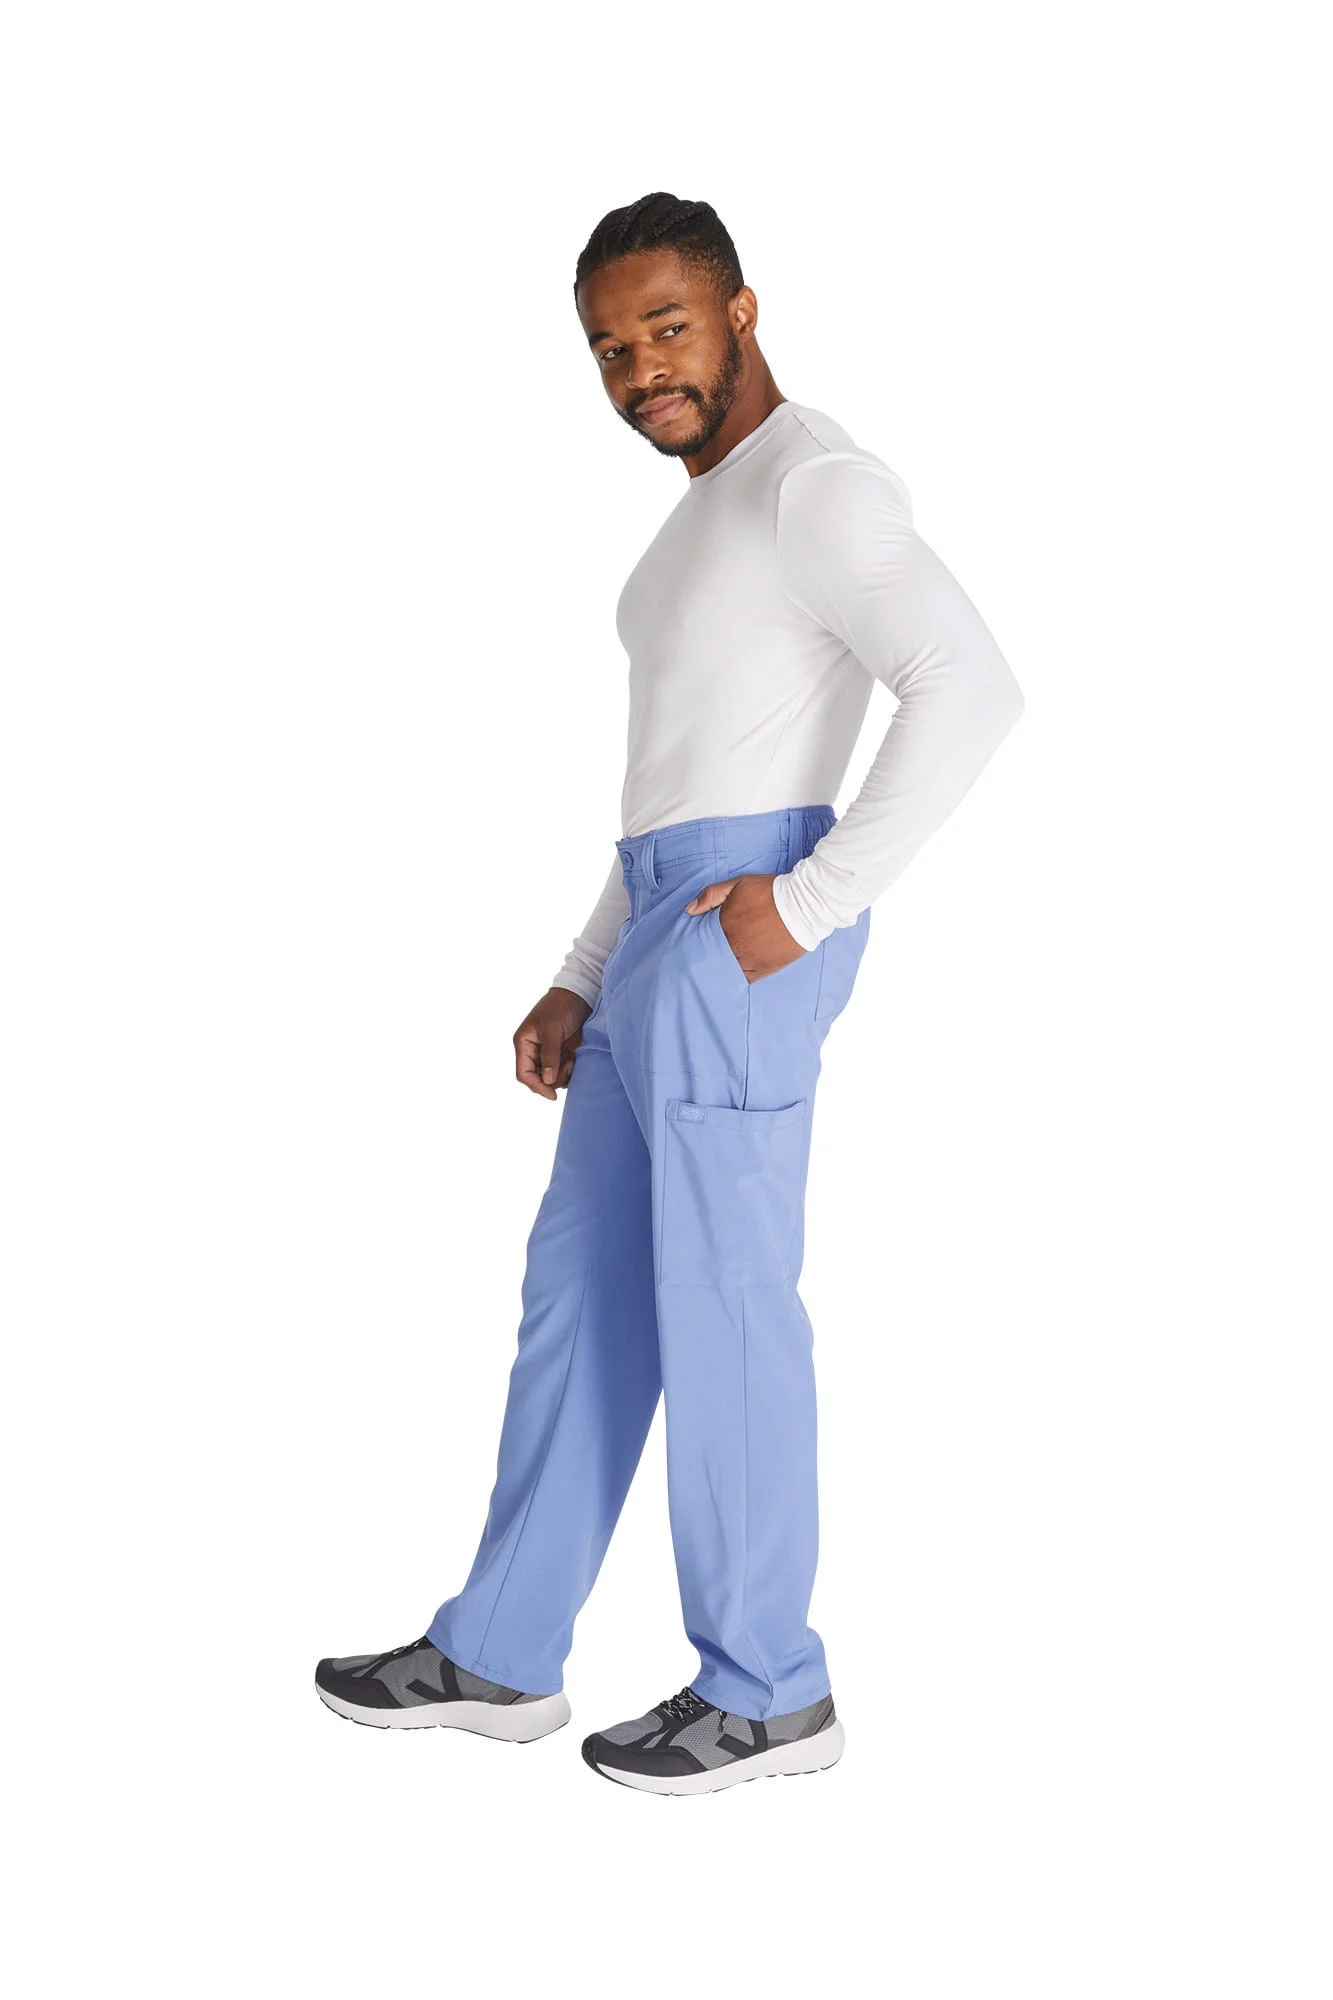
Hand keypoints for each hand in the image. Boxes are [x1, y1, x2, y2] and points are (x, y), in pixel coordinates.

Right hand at [514, 986, 592, 1098]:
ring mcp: (548, 1052)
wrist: (580, 994)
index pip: (524, 1073)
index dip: (536, 1086)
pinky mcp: (562, 1052)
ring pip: (551, 1078)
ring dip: (562, 1075)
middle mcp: (533, 1050)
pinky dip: (569, 1071)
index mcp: (524, 1043)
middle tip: (568, 1067)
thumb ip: (549, 1055)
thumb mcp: (553, 1029)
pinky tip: (575, 1059)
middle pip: (537, 1078)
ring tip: (571, 1060)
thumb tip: (547, 1080)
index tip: (552, 1095)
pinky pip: (563, 1072)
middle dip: (552, 1079)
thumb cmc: (561, 1006)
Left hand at [684, 873, 805, 982]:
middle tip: (696, 966)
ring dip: (720, 970)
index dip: (697, 945)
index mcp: (724, 926)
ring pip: (727, 970)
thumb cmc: (769, 892)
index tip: (690, 949)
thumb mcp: (737, 885)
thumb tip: (689, 910)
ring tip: (713, 973)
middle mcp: (734, 946)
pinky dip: (737, 977)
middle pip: (712, 958)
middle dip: (706, 960)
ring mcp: (749, 960)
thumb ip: (711, 895)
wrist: (803, 905)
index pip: (702, 942)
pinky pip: (745, 979)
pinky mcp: (765, 969)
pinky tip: (733, 976)